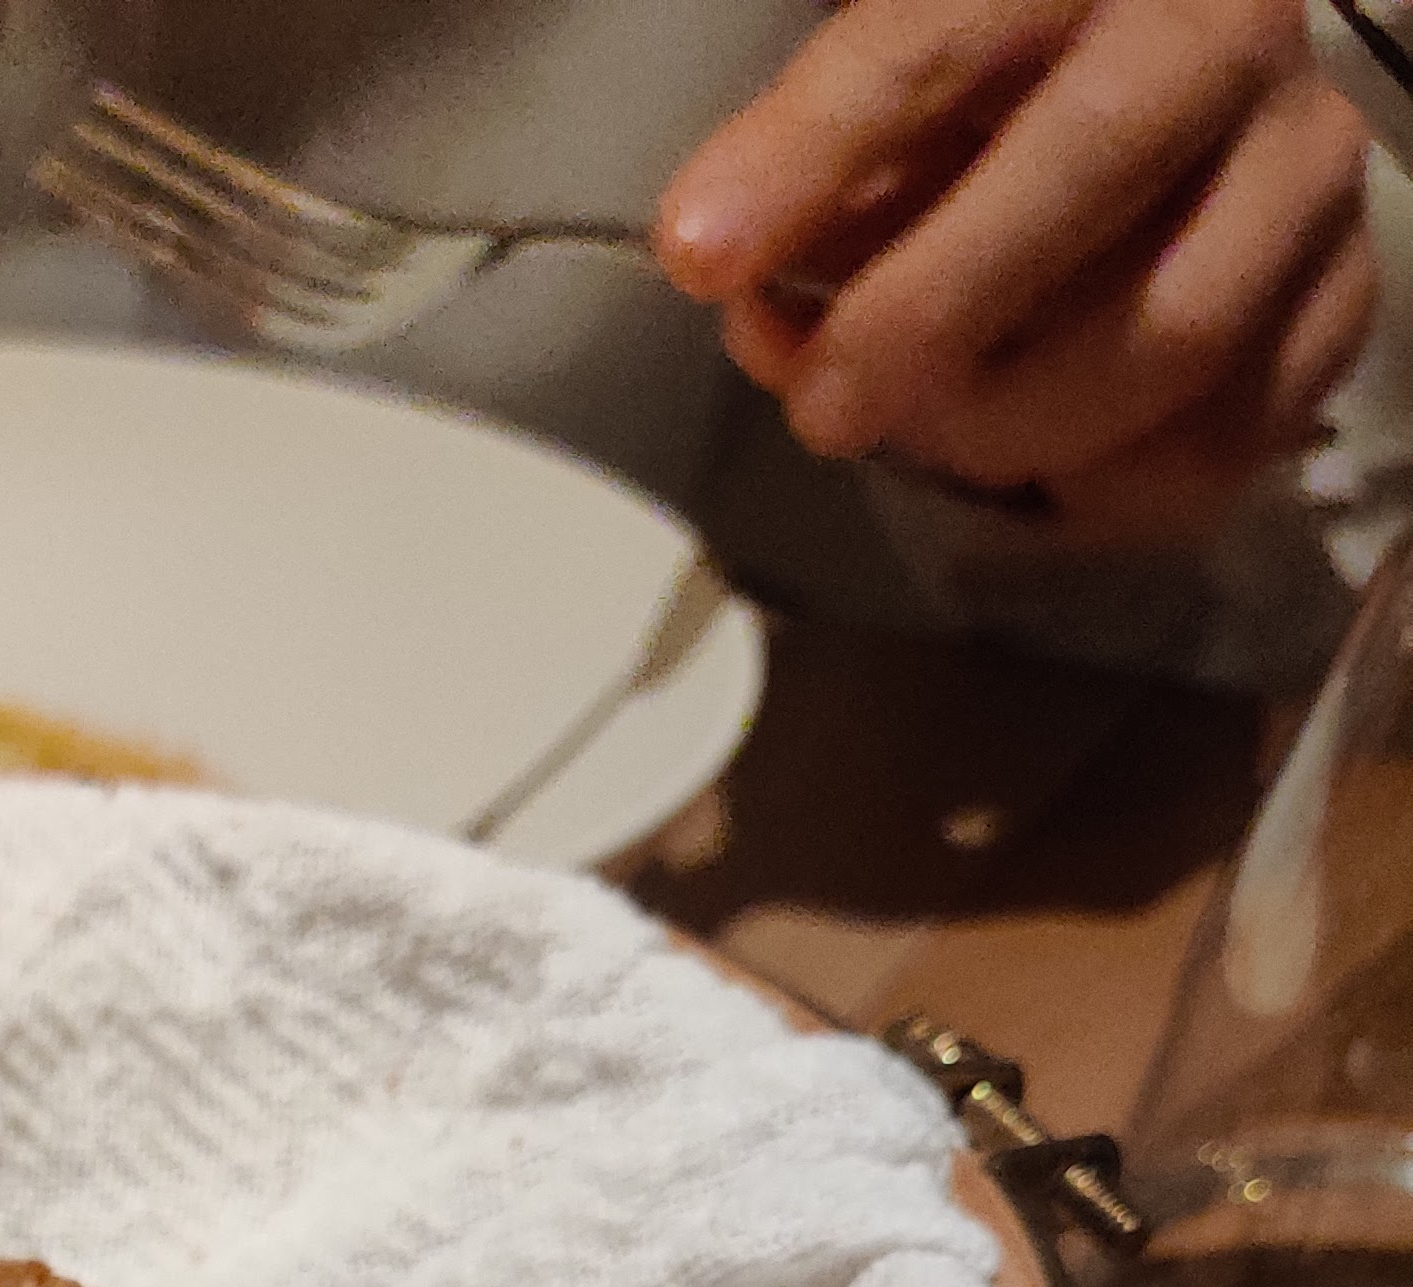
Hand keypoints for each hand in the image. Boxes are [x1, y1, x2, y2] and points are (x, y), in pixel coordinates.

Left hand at [654, 0, 1377, 544]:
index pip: (935, 39)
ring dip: (1006, 425)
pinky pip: (1214, 445)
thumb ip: (821, 168)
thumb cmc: (1009, 103)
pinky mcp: (1338, 302)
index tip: (697, 255)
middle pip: (1079, 173)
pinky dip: (1097, 491)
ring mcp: (1302, 173)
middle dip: (922, 316)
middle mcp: (1226, 38)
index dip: (809, 154)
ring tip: (926, 429)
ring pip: (1162, 337)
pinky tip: (1033, 468)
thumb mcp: (909, 94)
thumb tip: (735, 285)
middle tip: (825, 409)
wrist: (1184, 113)